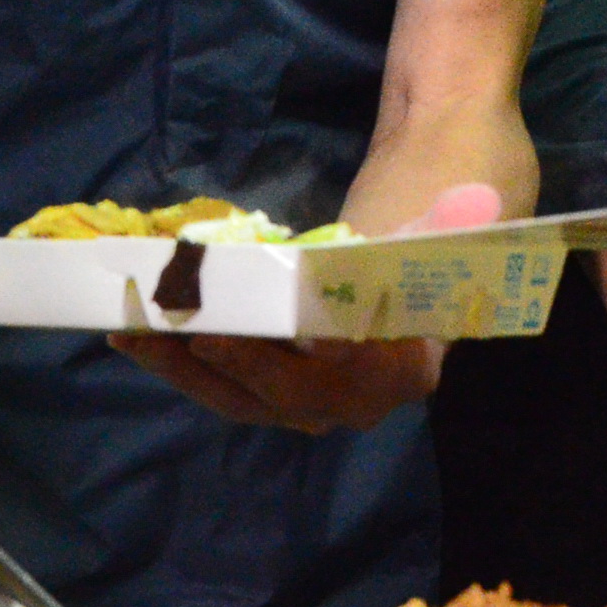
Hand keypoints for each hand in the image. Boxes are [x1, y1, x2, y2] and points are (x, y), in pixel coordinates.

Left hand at [114, 183, 499, 434]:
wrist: (406, 277)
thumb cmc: (419, 250)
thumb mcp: (436, 234)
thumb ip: (447, 226)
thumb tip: (476, 202)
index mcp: (406, 371)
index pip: (365, 370)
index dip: (334, 357)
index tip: (306, 337)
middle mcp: (354, 404)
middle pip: (290, 393)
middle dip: (239, 363)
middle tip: (197, 331)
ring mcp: (305, 403)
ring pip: (241, 396)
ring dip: (184, 367)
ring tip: (135, 333)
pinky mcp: (266, 391)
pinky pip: (218, 385)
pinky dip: (176, 362)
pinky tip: (131, 335)